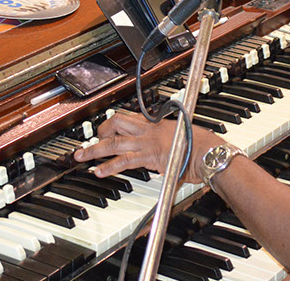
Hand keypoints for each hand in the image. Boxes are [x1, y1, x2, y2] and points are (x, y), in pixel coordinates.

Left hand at [73, 111, 224, 182]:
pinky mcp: (148, 157)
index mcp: (155, 123)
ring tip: (81, 157)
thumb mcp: (180, 139)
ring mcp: (147, 142)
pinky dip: (108, 166)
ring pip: (114, 142)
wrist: (208, 152)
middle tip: (87, 144)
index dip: (113, 125)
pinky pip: (123, 161)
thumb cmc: (200, 147)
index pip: (129, 118)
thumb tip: (164, 154)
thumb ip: (168, 143)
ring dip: (94, 150)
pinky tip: (98, 171)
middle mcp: (148, 130)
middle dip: (99, 133)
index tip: (106, 131)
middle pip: (116, 124)